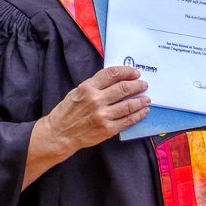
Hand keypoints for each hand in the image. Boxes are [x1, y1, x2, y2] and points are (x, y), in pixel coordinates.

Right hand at [23, 65, 149, 187]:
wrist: (59, 134)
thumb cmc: (67, 112)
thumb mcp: (76, 92)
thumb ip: (94, 86)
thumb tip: (115, 79)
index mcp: (88, 88)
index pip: (112, 74)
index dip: (127, 71)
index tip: (135, 73)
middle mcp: (96, 100)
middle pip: (124, 88)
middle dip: (137, 85)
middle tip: (144, 85)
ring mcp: (102, 115)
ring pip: (129, 105)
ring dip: (141, 100)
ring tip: (147, 98)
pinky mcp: (107, 129)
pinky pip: (128, 120)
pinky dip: (139, 115)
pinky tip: (143, 111)